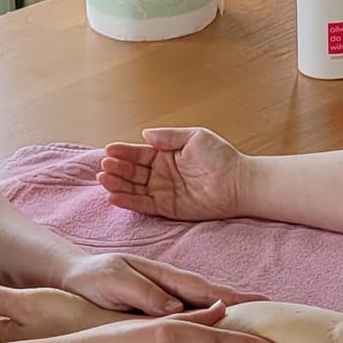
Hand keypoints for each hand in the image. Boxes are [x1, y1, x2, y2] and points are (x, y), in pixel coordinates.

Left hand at [57, 252, 263, 316]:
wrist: (74, 281)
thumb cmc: (94, 277)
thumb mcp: (114, 280)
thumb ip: (143, 291)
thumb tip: (173, 308)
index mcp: (167, 280)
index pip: (208, 291)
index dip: (237, 298)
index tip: (264, 304)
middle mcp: (174, 294)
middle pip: (217, 308)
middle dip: (246, 319)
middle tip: (276, 333)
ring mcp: (169, 310)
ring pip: (207, 323)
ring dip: (232, 334)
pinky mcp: (159, 325)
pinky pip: (190, 334)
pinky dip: (208, 342)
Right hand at [99, 127, 247, 221]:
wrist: (238, 182)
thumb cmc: (220, 157)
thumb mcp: (194, 137)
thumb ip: (168, 137)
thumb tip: (144, 134)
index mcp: (165, 155)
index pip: (139, 154)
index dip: (123, 152)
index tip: (108, 149)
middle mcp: (161, 174)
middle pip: (132, 171)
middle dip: (117, 168)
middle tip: (104, 165)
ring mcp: (163, 192)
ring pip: (134, 188)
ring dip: (117, 185)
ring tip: (104, 180)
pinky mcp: (168, 208)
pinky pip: (144, 205)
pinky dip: (128, 201)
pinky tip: (113, 196)